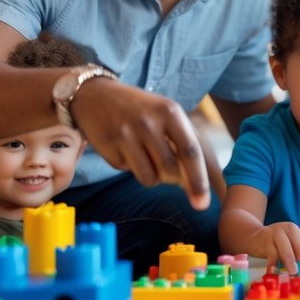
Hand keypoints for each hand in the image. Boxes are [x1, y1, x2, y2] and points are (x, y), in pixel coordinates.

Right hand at [71, 78, 211, 209]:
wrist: (97, 95)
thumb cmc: (142, 110)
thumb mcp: (167, 115)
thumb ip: (184, 144)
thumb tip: (199, 184)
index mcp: (170, 112)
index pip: (190, 152)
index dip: (198, 180)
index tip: (202, 204)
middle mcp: (148, 122)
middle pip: (170, 169)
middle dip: (174, 179)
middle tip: (171, 172)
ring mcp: (125, 134)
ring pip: (150, 177)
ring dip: (153, 176)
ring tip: (148, 156)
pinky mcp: (107, 146)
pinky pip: (128, 172)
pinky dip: (132, 167)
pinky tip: (127, 149)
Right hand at [247, 222, 299, 273]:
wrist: (254, 238)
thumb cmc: (276, 244)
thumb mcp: (289, 245)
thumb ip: (299, 252)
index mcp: (296, 230)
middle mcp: (287, 229)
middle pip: (297, 243)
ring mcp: (275, 233)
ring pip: (284, 247)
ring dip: (289, 260)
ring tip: (292, 271)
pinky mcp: (264, 241)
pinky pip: (271, 253)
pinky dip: (274, 263)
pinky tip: (275, 270)